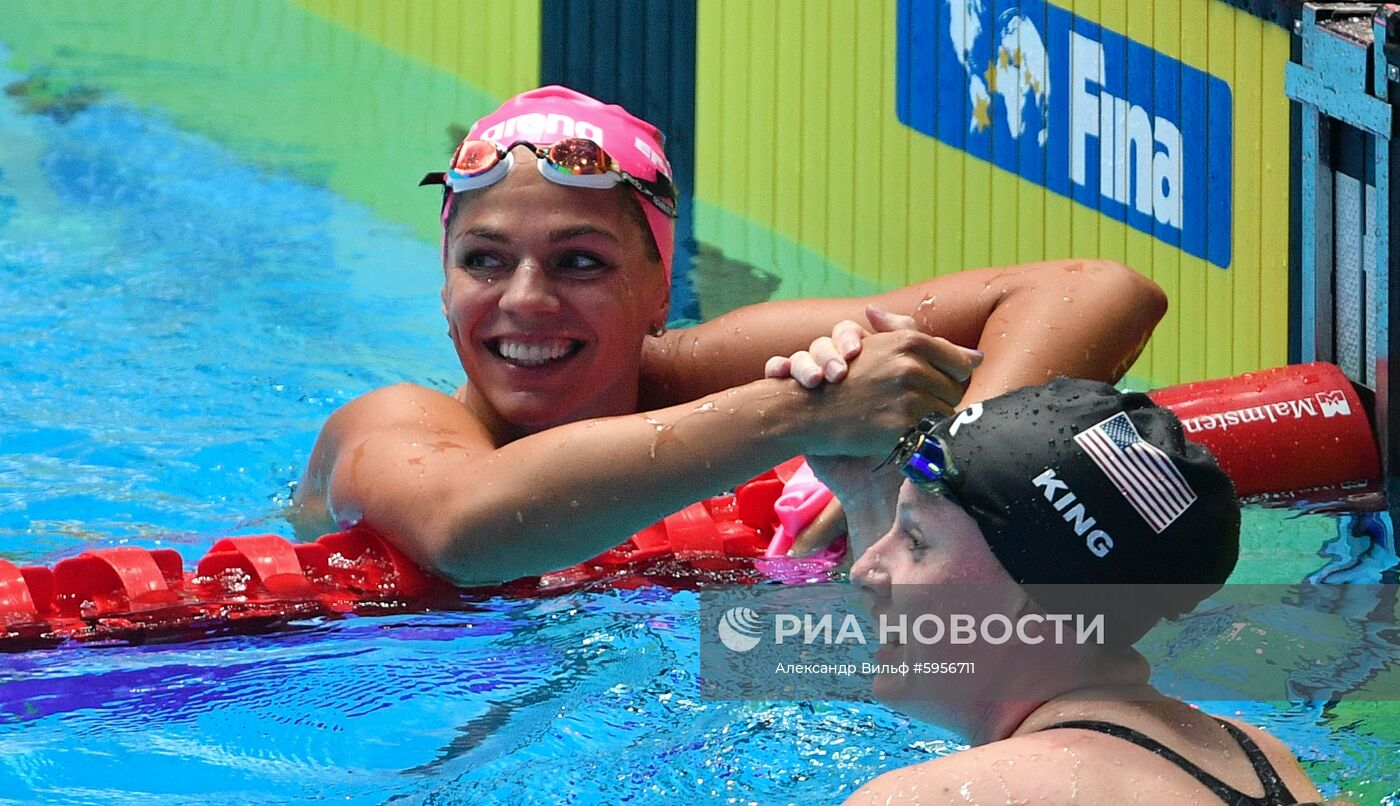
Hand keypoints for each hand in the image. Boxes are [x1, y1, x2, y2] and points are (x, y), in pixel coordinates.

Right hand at [794, 328, 972, 456]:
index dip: (949, 378)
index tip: (929, 386)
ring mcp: (908, 396)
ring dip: (929, 420)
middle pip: (957, 391)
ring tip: (897, 418)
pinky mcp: (903, 427)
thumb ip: (932, 346)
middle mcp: (913, 365)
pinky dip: (919, 438)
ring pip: (946, 415)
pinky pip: (931, 436)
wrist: (806, 410)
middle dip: (939, 399)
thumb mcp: (884, 347)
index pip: (962, 364)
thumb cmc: (846, 378)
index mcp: (911, 341)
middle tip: (906, 404)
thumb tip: (978, 357)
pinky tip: (895, 434)